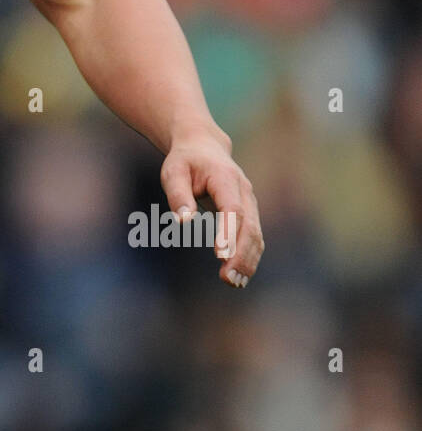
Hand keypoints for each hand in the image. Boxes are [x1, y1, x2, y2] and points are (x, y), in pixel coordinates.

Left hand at [160, 131, 264, 287]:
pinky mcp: (249, 214)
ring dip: (248, 261)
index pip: (233, 209)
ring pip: (256, 235)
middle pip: (249, 226)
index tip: (221, 255)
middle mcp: (244, 191)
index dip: (229, 233)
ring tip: (233, 283)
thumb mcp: (173, 172)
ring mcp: (251, 203)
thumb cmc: (185, 161)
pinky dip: (250, 258)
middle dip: (241, 254)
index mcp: (225, 179)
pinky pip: (255, 238)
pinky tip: (240, 277)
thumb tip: (183, 222)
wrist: (204, 147)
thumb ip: (178, 196)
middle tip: (227, 279)